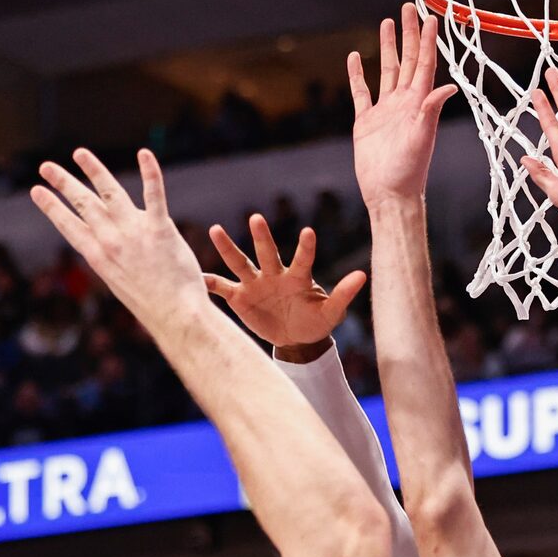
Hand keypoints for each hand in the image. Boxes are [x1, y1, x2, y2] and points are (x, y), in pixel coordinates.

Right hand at [33, 148, 202, 337]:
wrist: (176, 316)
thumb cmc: (153, 306)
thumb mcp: (121, 284)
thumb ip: (113, 259)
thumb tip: (107, 245)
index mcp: (99, 258)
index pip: (69, 226)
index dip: (51, 207)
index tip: (36, 191)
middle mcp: (111, 241)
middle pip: (83, 204)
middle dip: (62, 183)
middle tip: (45, 166)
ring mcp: (135, 233)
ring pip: (110, 192)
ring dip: (93, 169)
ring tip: (79, 153)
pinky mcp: (161, 229)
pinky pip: (154, 195)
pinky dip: (150, 172)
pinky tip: (144, 153)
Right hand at [205, 215, 364, 353]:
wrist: (296, 338)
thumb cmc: (315, 321)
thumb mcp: (332, 312)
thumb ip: (343, 294)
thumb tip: (362, 275)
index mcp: (297, 277)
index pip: (303, 259)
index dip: (306, 247)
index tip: (309, 232)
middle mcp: (273, 275)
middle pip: (266, 253)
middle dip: (262, 237)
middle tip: (256, 217)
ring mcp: (255, 284)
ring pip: (239, 263)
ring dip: (227, 248)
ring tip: (216, 229)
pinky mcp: (240, 298)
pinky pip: (222, 288)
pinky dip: (209, 283)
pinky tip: (195, 277)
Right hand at [348, 4, 455, 208]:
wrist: (389, 194)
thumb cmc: (409, 170)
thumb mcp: (422, 137)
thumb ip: (431, 110)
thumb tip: (450, 87)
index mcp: (419, 103)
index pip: (425, 64)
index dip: (427, 40)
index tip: (429, 16)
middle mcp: (404, 102)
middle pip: (407, 59)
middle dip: (408, 33)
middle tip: (407, 6)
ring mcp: (385, 111)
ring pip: (387, 70)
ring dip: (388, 46)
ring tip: (387, 22)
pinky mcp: (366, 122)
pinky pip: (361, 92)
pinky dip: (358, 74)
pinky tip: (356, 57)